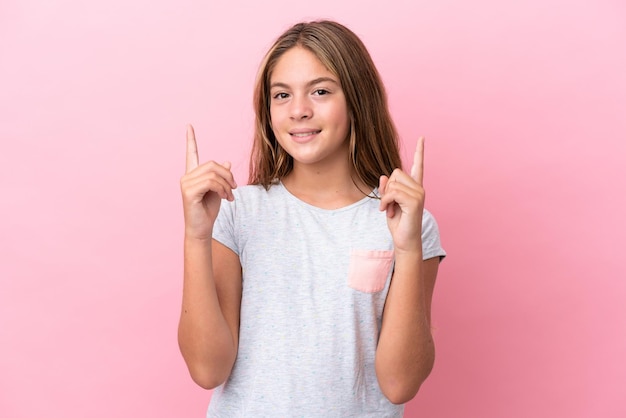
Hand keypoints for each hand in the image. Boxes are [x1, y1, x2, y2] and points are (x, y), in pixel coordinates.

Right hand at [180, 124, 236, 239]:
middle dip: (228, 175)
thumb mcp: (219, 190)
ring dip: (226, 184)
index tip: (189, 126)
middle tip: (234, 188)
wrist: (202, 229)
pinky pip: (211, 182)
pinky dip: (222, 189)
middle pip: (212, 164)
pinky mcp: (188, 191)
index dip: (190, 139)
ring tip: (229, 195)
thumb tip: (227, 162)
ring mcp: (186, 183)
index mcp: (193, 175)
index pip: (191, 153)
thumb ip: (221, 176)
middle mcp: (187, 176)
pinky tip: (225, 198)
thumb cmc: (209, 210)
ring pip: (214, 173)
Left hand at [379, 137, 424, 252]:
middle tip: (388, 205)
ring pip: (393, 183)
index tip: (422, 138)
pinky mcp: (415, 201)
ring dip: (385, 197)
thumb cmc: (398, 223)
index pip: (418, 166)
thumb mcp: (388, 203)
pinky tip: (387, 211)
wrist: (404, 241)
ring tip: (389, 210)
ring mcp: (419, 194)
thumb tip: (384, 176)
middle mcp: (419, 188)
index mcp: (414, 187)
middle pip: (396, 172)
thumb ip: (386, 189)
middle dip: (386, 188)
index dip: (419, 152)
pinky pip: (393, 192)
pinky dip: (385, 201)